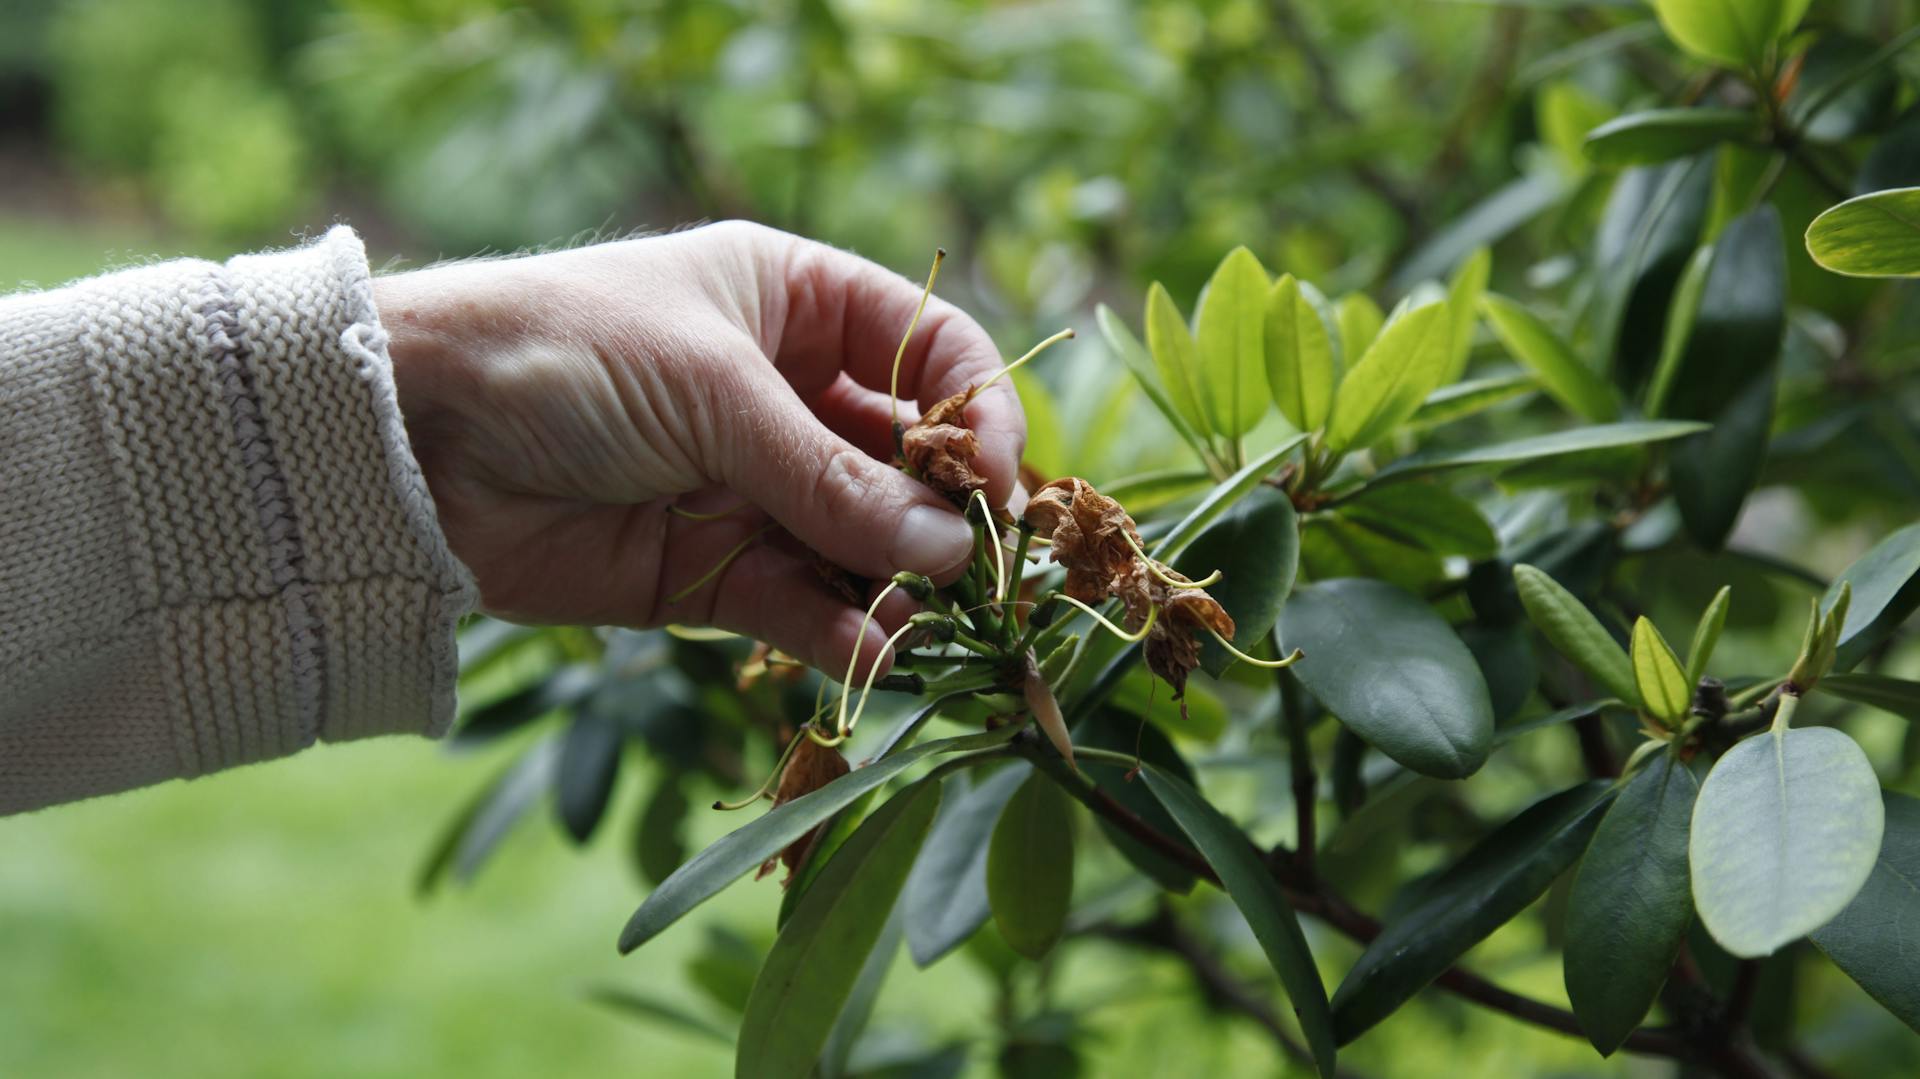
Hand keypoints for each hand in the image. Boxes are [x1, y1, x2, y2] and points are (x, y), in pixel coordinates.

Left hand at [376, 221, 1024, 674]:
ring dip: (899, 582)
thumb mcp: (714, 393)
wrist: (413, 439)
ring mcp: (752, 486)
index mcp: (793, 303)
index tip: (997, 478)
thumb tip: (949, 549)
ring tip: (923, 619)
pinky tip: (871, 651)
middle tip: (974, 571)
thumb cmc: (565, 355)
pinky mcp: (711, 570)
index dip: (976, 409)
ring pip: (863, 541)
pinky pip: (802, 603)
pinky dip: (839, 630)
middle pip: (907, 458)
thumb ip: (830, 478)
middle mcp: (787, 393)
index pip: (928, 348)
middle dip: (944, 514)